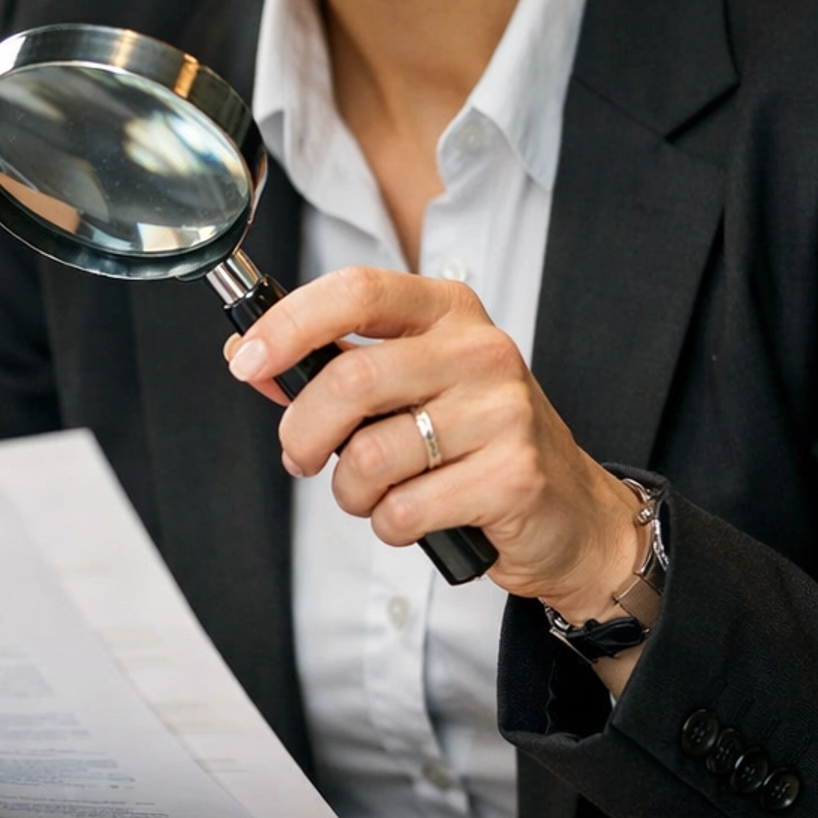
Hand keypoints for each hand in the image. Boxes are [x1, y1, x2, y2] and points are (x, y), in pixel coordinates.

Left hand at [223, 266, 644, 624]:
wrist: (572, 512)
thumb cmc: (475, 441)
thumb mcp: (408, 386)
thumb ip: (331, 365)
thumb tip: (245, 353)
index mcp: (448, 311)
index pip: (357, 291)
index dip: (289, 323)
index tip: (246, 360)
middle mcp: (480, 350)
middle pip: (350, 380)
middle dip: (302, 432)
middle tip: (298, 456)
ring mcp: (503, 412)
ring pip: (369, 456)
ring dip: (352, 492)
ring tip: (380, 493)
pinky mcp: (513, 476)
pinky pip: (403, 510)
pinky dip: (391, 526)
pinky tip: (423, 516)